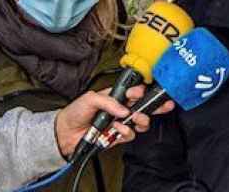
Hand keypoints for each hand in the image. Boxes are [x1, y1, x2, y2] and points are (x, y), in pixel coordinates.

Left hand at [53, 85, 170, 158]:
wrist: (65, 133)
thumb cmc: (75, 112)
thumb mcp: (90, 99)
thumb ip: (108, 102)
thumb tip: (124, 109)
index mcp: (115, 97)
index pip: (134, 92)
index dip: (140, 92)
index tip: (139, 93)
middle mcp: (120, 109)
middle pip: (143, 107)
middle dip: (156, 106)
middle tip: (163, 105)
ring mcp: (120, 123)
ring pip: (140, 122)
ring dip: (140, 120)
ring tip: (133, 119)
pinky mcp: (117, 136)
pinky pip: (129, 135)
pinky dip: (125, 132)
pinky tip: (117, 129)